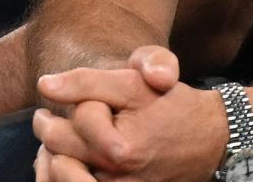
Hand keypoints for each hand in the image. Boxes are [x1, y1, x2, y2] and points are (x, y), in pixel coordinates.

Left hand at [33, 46, 224, 180]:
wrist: (209, 139)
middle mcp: (116, 176)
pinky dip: (65, 178)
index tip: (48, 97)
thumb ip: (90, 81)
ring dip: (49, 161)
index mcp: (120, 147)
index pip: (68, 125)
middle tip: (42, 118)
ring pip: (61, 179)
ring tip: (50, 143)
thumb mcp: (136, 81)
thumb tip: (45, 84)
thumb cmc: (172, 104)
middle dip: (47, 131)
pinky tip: (64, 163)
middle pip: (59, 153)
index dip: (58, 105)